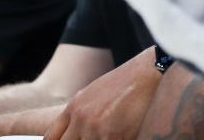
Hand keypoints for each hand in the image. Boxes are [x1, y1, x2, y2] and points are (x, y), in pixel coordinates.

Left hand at [43, 47, 161, 139]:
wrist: (151, 71)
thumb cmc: (129, 80)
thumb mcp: (96, 92)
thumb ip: (82, 112)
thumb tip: (77, 130)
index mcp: (74, 107)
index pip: (52, 137)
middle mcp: (82, 120)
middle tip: (97, 135)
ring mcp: (97, 130)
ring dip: (102, 139)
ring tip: (114, 131)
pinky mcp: (116, 137)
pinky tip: (125, 132)